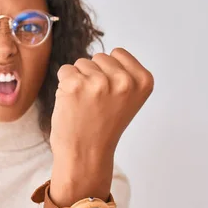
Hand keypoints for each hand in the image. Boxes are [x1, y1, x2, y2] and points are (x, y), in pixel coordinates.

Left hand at [49, 48, 153, 204]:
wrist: (85, 155)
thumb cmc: (103, 127)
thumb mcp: (128, 100)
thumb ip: (124, 75)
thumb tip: (108, 53)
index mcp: (143, 81)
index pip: (117, 53)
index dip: (109, 72)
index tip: (110, 96)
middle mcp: (124, 80)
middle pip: (99, 57)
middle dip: (93, 75)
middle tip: (95, 104)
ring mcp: (99, 82)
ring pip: (81, 63)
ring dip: (78, 81)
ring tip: (84, 105)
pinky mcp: (75, 85)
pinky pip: (65, 70)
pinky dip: (64, 85)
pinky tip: (72, 104)